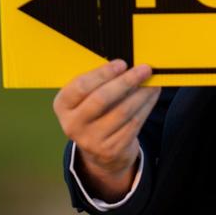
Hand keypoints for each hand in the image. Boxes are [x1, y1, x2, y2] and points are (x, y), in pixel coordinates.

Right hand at [53, 60, 160, 200]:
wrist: (99, 151)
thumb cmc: (96, 112)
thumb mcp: (87, 98)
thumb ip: (100, 82)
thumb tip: (130, 64)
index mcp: (63, 105)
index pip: (80, 86)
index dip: (102, 74)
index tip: (122, 63)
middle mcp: (73, 124)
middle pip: (101, 99)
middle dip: (126, 81)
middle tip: (145, 69)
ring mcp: (91, 140)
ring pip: (122, 112)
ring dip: (141, 93)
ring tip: (153, 81)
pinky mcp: (111, 150)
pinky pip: (133, 124)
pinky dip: (146, 106)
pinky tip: (153, 95)